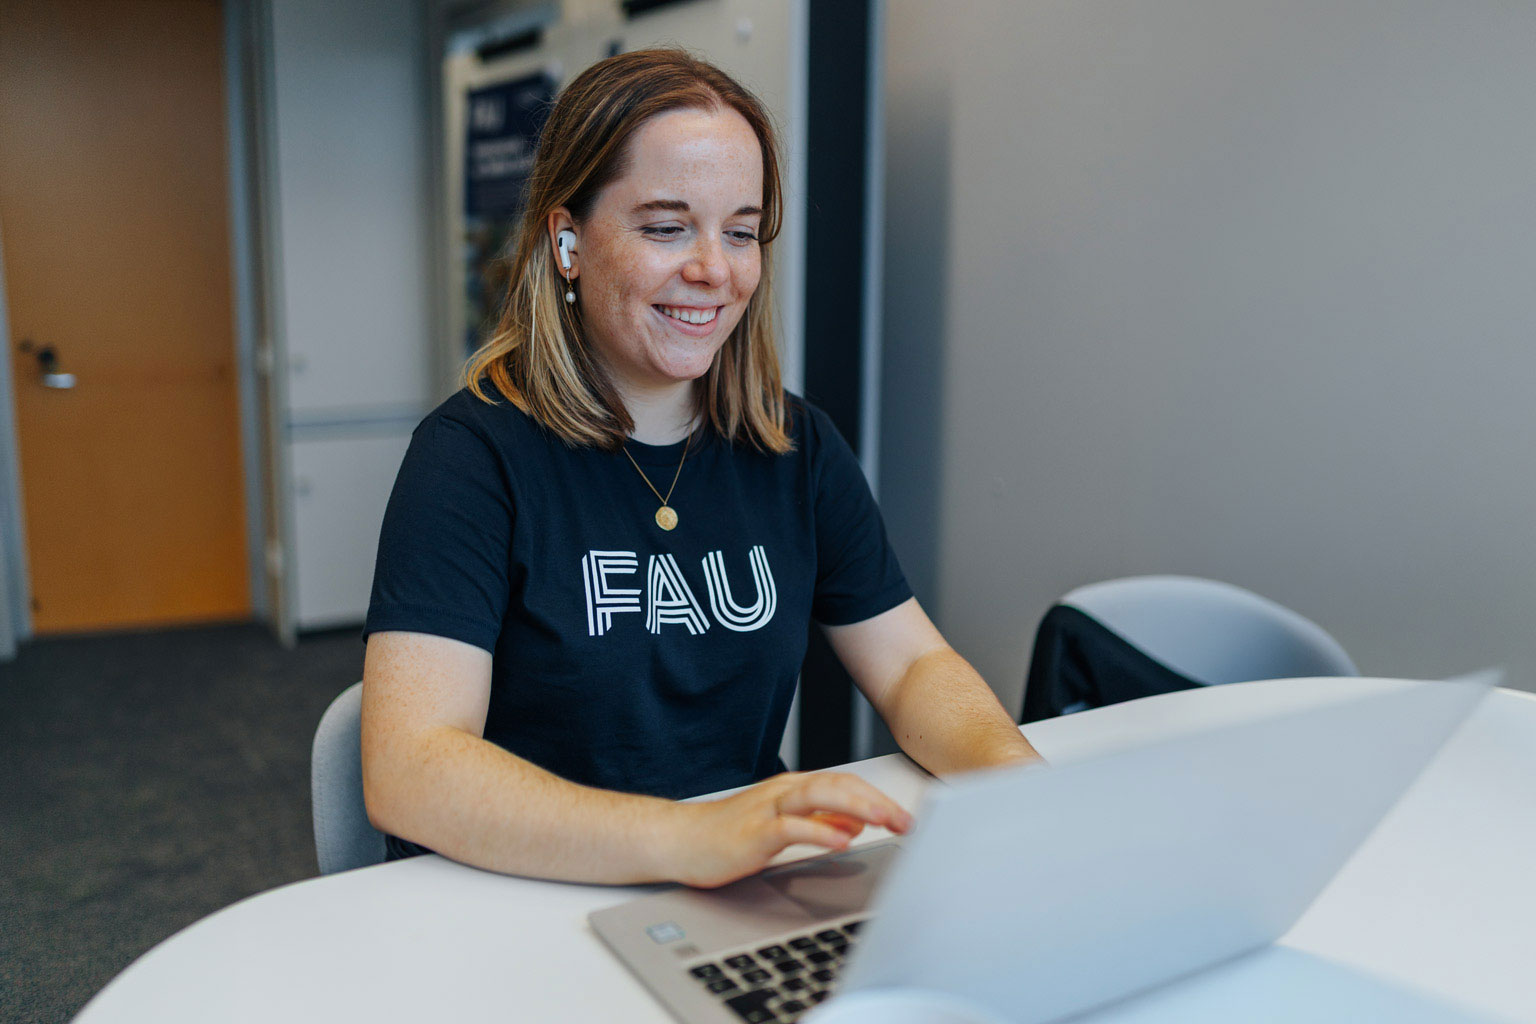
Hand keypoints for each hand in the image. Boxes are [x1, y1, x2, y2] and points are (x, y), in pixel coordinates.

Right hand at [664, 771, 914, 888]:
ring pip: (817, 796)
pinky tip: (842, 842)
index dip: (878, 797)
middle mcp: (783, 792)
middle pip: (838, 785)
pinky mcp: (752, 832)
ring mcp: (767, 809)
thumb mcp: (782, 827)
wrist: (679, 840)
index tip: (905, 816)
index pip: (845, 784)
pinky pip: (791, 828)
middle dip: (876, 801)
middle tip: (905, 820)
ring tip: (883, 820)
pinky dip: (820, 832)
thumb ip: (819, 823)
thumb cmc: (727, 835)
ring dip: (855, 807)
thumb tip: (856, 824)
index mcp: (793, 789)